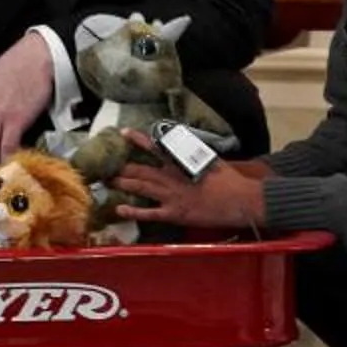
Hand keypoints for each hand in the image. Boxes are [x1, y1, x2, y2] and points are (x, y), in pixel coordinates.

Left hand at [112, 136, 268, 234]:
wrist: (241, 200)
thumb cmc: (230, 181)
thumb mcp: (212, 161)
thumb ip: (195, 155)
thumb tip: (186, 147)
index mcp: (182, 163)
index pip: (156, 148)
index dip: (138, 140)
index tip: (123, 132)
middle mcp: (172, 178)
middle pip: (141, 170)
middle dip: (122, 167)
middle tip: (104, 166)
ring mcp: (172, 196)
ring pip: (141, 188)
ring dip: (123, 184)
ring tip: (106, 181)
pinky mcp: (175, 213)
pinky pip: (150, 212)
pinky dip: (134, 211)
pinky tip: (120, 209)